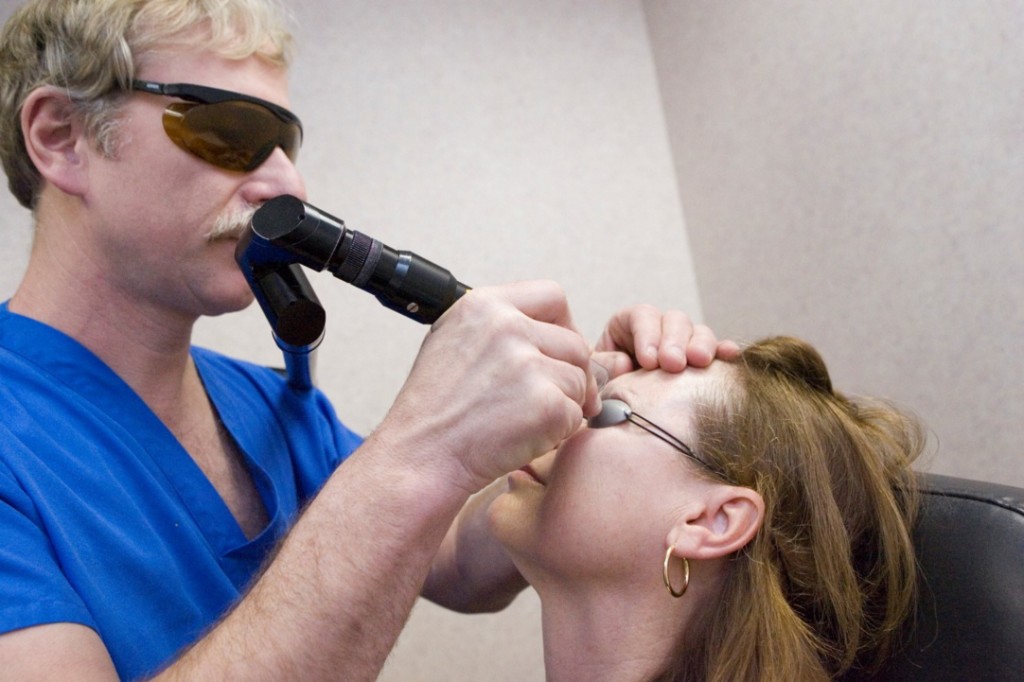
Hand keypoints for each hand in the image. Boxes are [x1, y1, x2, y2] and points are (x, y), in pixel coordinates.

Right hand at [376, 281, 599, 492]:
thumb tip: (559, 335)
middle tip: (548, 399)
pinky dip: (558, 431)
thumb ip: (501, 328)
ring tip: (522, 420)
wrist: (419, 458)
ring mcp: (527, 364)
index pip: (552, 296)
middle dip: (569, 374)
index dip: (564, 326)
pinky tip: (523, 437)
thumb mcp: (453, 341)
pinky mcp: (545, 404)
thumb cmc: (434, 411)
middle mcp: (507, 326)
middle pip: (574, 343)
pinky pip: (575, 414)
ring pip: (579, 380)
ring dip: (563, 404)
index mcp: (483, 305)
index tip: (557, 351)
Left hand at [593, 305, 739, 377]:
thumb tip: (625, 363)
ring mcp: (683, 344)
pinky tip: (729, 354)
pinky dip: (723, 352)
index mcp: (628, 324)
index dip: (647, 335)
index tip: (648, 361)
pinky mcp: (700, 363)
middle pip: (674, 321)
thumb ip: (602, 366)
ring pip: (697, 332)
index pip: (642, 317)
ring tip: (699, 362)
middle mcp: (659, 329)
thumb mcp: (592, 375)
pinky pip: (716, 352)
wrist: (614, 412)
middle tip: (674, 364)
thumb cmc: (600, 389)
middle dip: (675, 341)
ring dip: (700, 345)